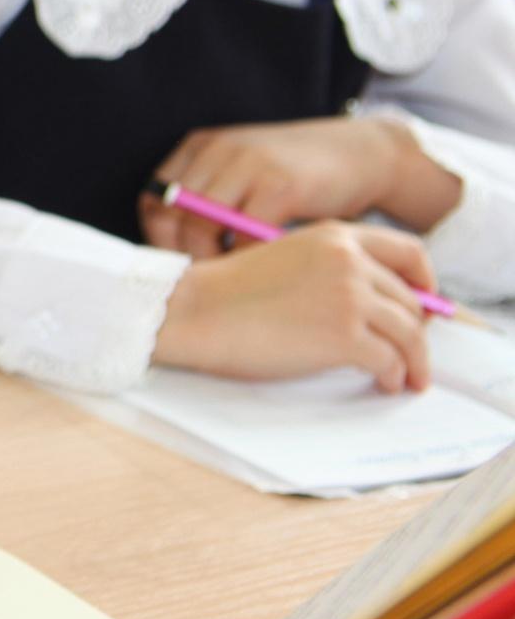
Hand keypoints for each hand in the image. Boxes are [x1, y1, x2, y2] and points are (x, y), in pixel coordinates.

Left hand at [143, 116, 463, 254]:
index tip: (176, 270)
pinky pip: (244, 235)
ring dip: (210, 262)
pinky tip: (261, 274)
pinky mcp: (280, 184)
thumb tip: (173, 254)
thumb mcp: (243, 175)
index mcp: (199, 148)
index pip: (151, 200)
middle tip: (200, 284)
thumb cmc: (296, 178)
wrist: (362, 153)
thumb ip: (209, 199)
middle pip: (169, 215)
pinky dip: (247, 261)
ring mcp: (247, 164)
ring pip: (200, 226)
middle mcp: (216, 151)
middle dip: (179, 257)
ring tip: (228, 283)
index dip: (156, 241)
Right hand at [150, 222, 435, 391]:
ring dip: (414, 360)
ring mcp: (349, 297)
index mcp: (334, 236)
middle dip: (418, 331)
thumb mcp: (285, 259)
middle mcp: (349, 260)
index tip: (423, 305)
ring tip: (407, 377)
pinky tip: (382, 382)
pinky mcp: (344, 335)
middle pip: (412, 300)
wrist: (192, 310)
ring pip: (409, 333)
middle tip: (413, 352)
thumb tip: (370, 305)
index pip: (409, 252)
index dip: (426, 282)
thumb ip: (328, 270)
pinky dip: (392, 375)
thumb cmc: (226, 294)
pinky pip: (389, 360)